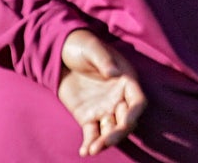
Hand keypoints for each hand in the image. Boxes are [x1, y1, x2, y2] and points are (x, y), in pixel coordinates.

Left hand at [57, 29, 146, 156]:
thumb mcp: (92, 48)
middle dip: (119, 132)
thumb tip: (114, 73)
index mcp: (125, 80)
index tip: (126, 121)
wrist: (60, 53)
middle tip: (107, 141)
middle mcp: (118, 98)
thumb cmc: (82, 46)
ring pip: (110, 130)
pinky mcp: (87, 116)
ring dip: (105, 141)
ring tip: (92, 149)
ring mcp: (103, 109)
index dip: (135, 112)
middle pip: (126, 120)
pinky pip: (92, 133)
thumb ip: (104, 60)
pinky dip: (90, 144)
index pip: (138, 101)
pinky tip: (84, 151)